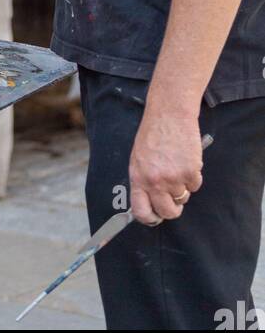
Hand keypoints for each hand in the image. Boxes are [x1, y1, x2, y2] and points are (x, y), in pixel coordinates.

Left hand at [129, 110, 203, 225]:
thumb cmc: (153, 133)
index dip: (151, 218)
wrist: (169, 114)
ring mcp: (173, 178)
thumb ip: (144, 180)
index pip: (141, 211)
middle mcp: (154, 181)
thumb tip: (150, 201)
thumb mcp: (139, 158)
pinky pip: (195, 185)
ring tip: (178, 166)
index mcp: (138, 177)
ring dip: (183, 187)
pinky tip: (186, 159)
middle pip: (167, 212)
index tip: (157, 216)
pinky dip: (194, 176)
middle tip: (175, 198)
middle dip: (173, 208)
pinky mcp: (190, 172)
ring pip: (183, 198)